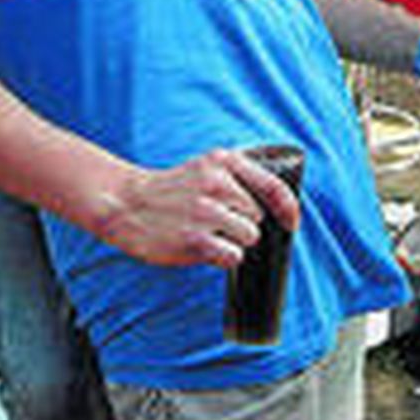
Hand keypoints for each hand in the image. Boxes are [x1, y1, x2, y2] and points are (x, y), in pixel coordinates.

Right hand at [100, 147, 301, 267]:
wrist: (126, 203)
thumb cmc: (172, 189)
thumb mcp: (206, 167)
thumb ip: (238, 177)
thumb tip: (279, 204)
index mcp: (223, 161)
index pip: (273, 185)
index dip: (289, 208)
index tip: (293, 223)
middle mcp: (217, 183)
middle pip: (259, 216)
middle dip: (243, 223)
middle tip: (214, 222)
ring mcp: (206, 212)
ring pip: (250, 237)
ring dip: (234, 242)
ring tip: (208, 234)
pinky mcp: (195, 240)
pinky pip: (233, 257)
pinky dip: (224, 258)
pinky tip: (204, 248)